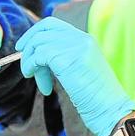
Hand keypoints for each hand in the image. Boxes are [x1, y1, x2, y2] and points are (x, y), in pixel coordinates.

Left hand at [15, 17, 134, 135]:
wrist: (111, 111)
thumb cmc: (96, 98)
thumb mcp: (80, 70)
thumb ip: (63, 57)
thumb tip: (36, 54)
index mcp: (86, 39)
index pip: (53, 24)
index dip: (34, 33)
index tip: (24, 48)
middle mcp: (81, 39)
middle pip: (44, 28)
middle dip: (28, 43)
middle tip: (24, 62)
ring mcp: (75, 48)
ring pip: (39, 42)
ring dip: (30, 62)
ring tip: (35, 80)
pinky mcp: (67, 60)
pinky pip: (38, 56)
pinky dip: (32, 67)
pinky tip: (43, 87)